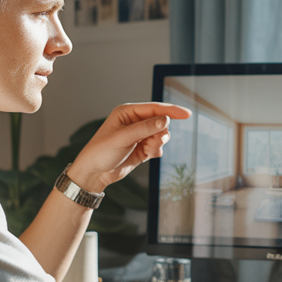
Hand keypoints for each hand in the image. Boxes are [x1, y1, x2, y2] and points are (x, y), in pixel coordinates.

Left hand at [70, 102, 191, 192]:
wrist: (94, 173)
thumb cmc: (101, 151)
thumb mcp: (123, 137)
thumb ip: (145, 128)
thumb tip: (166, 120)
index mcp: (127, 112)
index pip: (154, 108)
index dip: (171, 111)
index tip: (187, 114)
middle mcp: (134, 122)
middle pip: (161, 122)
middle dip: (161, 133)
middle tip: (154, 142)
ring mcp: (139, 136)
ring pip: (161, 135)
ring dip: (158, 143)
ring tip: (148, 149)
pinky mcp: (142, 148)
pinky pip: (157, 146)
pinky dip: (156, 150)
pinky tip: (148, 155)